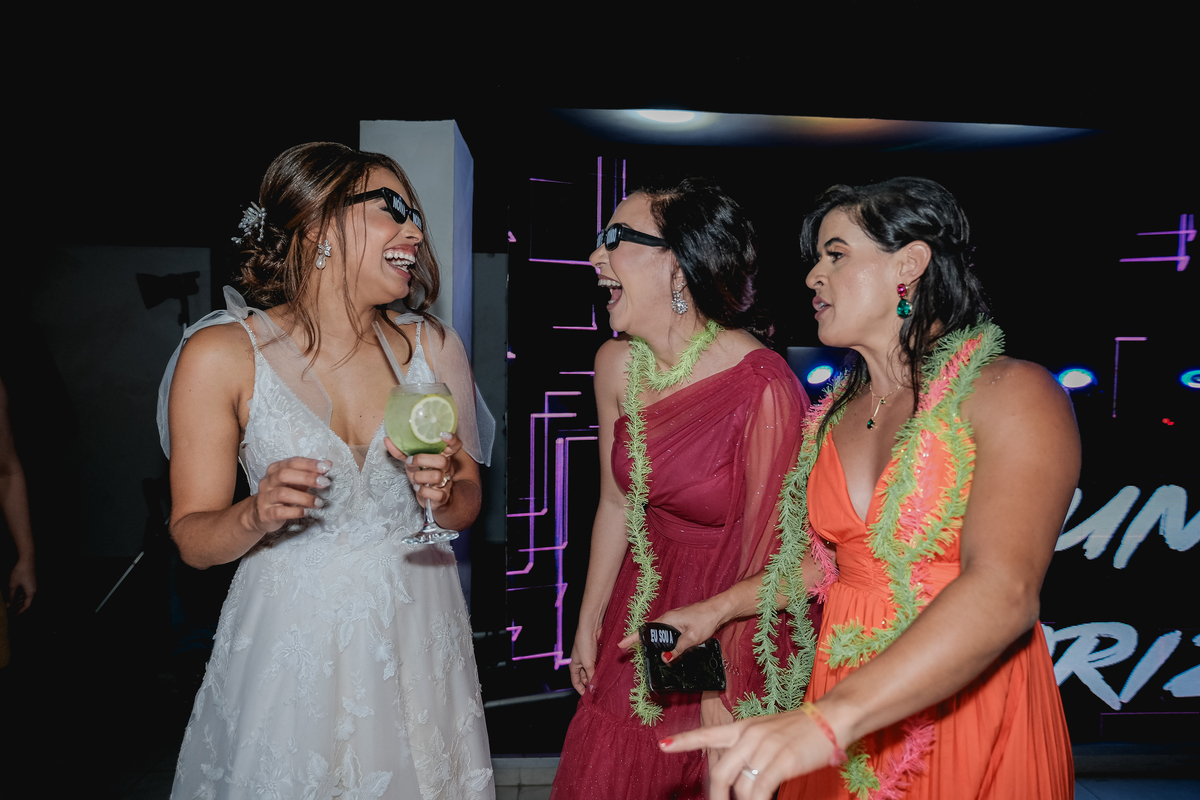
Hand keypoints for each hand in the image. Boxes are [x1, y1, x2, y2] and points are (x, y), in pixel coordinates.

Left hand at [8, 558, 34, 613]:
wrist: (26, 560)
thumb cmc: (20, 572)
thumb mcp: (12, 585)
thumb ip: (11, 596)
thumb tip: (9, 604)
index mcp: (31, 592)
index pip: (26, 605)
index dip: (19, 611)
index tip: (13, 615)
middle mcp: (33, 590)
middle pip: (26, 602)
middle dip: (18, 607)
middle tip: (10, 612)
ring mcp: (32, 586)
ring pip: (25, 597)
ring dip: (18, 601)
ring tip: (10, 605)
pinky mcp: (30, 582)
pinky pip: (25, 592)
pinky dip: (20, 596)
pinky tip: (13, 597)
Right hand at [249, 457, 331, 532]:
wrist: (260, 514)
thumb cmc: (281, 495)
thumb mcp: (295, 482)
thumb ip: (309, 473)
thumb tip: (328, 464)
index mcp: (275, 469)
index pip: (292, 462)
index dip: (309, 464)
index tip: (326, 467)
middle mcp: (268, 481)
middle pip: (285, 475)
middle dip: (307, 478)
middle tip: (325, 483)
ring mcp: (266, 497)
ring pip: (283, 493)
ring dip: (304, 498)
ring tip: (319, 502)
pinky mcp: (266, 513)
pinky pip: (280, 511)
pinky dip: (295, 512)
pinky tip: (306, 512)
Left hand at [386, 432, 459, 510]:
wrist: (431, 499)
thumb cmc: (422, 477)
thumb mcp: (413, 464)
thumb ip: (402, 453)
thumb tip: (387, 440)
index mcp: (442, 457)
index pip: (454, 446)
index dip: (452, 440)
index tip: (443, 434)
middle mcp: (447, 469)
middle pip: (442, 461)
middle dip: (422, 460)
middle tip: (410, 461)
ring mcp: (446, 483)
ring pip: (437, 477)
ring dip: (420, 477)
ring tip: (414, 478)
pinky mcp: (443, 497)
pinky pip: (436, 494)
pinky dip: (423, 491)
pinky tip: (418, 488)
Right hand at [569, 627, 598, 694]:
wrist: (591, 627)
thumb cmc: (584, 643)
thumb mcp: (587, 663)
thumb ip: (591, 676)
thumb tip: (593, 689)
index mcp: (574, 665)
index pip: (575, 681)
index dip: (580, 689)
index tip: (588, 697)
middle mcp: (580, 662)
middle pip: (585, 677)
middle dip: (590, 683)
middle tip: (599, 691)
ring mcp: (588, 657)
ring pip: (593, 671)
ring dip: (597, 676)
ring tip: (604, 683)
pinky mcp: (596, 653)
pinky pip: (598, 664)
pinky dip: (602, 669)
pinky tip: (607, 673)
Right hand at [617, 598, 725, 664]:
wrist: (718, 609)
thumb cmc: (705, 620)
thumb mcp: (691, 638)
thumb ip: (677, 649)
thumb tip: (664, 659)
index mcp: (667, 620)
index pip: (645, 630)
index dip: (632, 638)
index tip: (621, 645)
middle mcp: (668, 618)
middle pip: (651, 632)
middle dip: (641, 642)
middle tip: (630, 652)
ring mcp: (674, 620)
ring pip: (660, 633)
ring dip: (654, 642)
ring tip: (648, 653)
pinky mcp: (680, 622)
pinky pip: (667, 632)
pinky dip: (664, 640)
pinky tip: (668, 649)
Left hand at [660, 706, 839, 799]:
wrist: (830, 719)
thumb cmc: (800, 730)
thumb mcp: (768, 732)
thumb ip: (750, 750)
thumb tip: (738, 779)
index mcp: (743, 727)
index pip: (708, 733)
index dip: (685, 741)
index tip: (663, 745)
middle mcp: (749, 735)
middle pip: (720, 773)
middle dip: (717, 797)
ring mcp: (764, 747)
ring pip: (741, 786)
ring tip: (756, 798)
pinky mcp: (781, 760)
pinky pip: (759, 790)